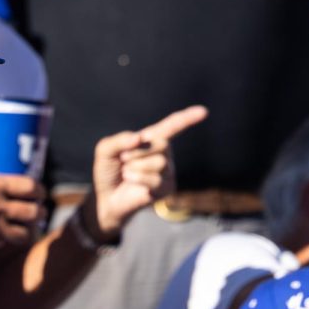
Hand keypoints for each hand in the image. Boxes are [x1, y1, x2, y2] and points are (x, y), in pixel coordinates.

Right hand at [0, 174, 46, 248]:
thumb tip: (19, 191)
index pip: (31, 188)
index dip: (40, 192)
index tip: (40, 194)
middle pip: (34, 212)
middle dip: (40, 212)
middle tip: (39, 212)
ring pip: (25, 234)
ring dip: (28, 230)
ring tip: (25, 227)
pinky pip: (6, 241)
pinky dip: (7, 238)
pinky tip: (1, 232)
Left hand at [93, 105, 207, 237]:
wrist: (106, 197)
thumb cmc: (108, 171)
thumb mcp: (106, 150)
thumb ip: (119, 140)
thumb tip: (139, 138)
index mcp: (152, 139)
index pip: (172, 126)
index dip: (187, 118)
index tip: (203, 112)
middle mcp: (163, 153)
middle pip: (162, 144)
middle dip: (138, 151)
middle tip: (123, 159)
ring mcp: (167, 171)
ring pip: (160, 162)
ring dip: (136, 166)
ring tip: (126, 172)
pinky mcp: (166, 187)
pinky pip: (157, 179)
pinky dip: (138, 177)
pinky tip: (129, 178)